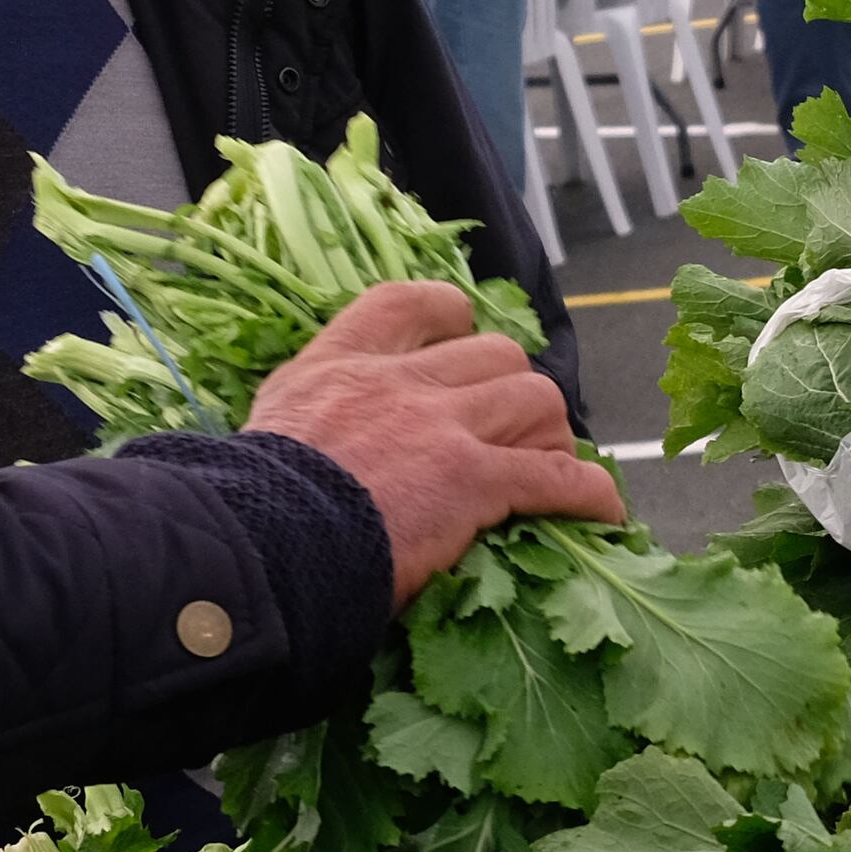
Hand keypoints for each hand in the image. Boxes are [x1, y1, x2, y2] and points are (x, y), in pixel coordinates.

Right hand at [245, 282, 626, 606]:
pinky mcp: (475, 480)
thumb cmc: (247, 510)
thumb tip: (326, 454)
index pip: (407, 305)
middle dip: (514, 392)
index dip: (449, 315)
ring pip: (536, 399)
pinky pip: (557, 476)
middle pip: (495, 354)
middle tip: (514, 435)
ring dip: (551, 434)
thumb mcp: (266, 436)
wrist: (257, 546)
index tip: (461, 335)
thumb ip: (309, 423)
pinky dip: (589, 493)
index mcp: (340, 367)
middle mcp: (398, 383)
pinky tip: (603, 514)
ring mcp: (442, 427)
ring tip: (550, 470)